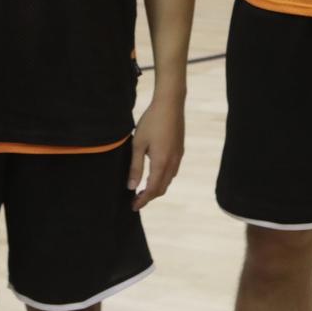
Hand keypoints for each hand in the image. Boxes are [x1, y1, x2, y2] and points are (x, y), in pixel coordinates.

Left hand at [129, 94, 183, 209]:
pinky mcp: (180, 150)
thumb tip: (131, 187)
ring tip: (143, 189)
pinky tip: (155, 173)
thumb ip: (135, 167)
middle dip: (149, 197)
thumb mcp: (138, 144)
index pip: (152, 190)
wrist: (170, 104)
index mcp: (161, 163)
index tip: (133, 206)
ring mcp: (178, 156)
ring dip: (157, 188)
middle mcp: (172, 162)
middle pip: (162, 188)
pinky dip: (163, 178)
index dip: (142, 200)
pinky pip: (172, 171)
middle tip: (135, 200)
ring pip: (169, 180)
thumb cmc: (151, 122)